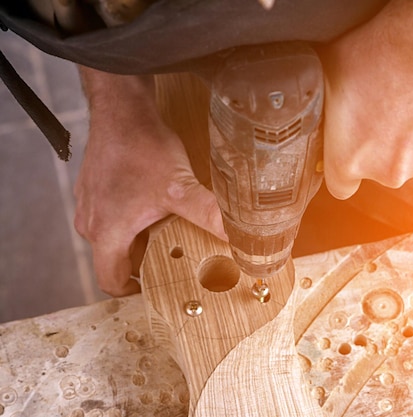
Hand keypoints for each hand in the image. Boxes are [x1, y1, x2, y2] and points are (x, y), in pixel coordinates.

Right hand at [74, 69, 225, 295]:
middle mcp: (91, 223)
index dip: (136, 290)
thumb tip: (240, 239)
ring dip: (142, 238)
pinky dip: (134, 218)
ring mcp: (90, 204)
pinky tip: (158, 204)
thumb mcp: (180, 187)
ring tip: (172, 229)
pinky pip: (113, 215)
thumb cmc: (142, 148)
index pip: (112, 281)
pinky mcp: (95, 188)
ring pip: (116, 236)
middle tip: (176, 257)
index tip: (161, 284)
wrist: (122, 109)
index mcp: (106, 233)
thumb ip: (209, 216)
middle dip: (146, 262)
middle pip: (117, 259)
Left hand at [320, 0, 412, 199]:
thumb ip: (328, 111)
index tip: (353, 149)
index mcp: (350, 161)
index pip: (342, 186)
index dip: (347, 166)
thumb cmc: (377, 53)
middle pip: (385, 168)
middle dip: (388, 145)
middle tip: (391, 108)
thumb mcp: (330, 77)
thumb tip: (324, 110)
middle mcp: (389, 174)